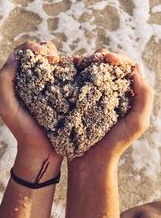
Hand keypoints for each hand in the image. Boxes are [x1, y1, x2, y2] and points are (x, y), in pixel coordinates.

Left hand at [0, 51, 62, 173]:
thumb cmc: (23, 129)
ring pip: (51, 63)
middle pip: (37, 55)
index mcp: (15, 81)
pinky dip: (68, 69)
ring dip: (58, 57)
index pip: (20, 55)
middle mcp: (30, 81)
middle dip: (45, 50)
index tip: (44, 54)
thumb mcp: (7, 106)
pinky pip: (63, 76)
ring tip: (64, 62)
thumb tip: (14, 57)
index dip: (31, 48)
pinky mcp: (60, 94)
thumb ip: (4, 81)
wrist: (42, 150)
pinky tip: (73, 69)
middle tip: (54, 57)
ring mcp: (46, 87)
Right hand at [69, 51, 153, 166]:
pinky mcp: (80, 101)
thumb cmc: (116, 143)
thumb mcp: (137, 122)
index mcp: (128, 95)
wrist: (91, 159)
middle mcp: (112, 93)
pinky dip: (76, 73)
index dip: (119, 59)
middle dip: (103, 57)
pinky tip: (72, 70)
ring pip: (93, 71)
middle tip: (94, 58)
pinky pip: (79, 82)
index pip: (127, 68)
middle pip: (109, 67)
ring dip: (89, 63)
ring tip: (82, 61)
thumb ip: (144, 97)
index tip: (108, 58)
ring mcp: (95, 96)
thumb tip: (135, 70)